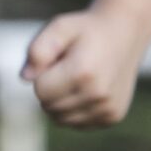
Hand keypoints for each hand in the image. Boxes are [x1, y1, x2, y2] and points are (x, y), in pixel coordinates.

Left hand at [24, 8, 147, 128]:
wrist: (125, 33)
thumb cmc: (85, 30)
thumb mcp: (59, 27)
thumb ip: (37, 50)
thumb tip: (25, 78)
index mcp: (83, 73)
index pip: (40, 91)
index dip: (42, 75)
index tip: (57, 60)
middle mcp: (98, 95)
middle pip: (49, 106)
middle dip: (50, 89)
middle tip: (67, 68)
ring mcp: (108, 109)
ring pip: (61, 119)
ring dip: (60, 101)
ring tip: (75, 79)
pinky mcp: (113, 116)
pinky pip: (77, 123)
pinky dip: (73, 110)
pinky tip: (85, 90)